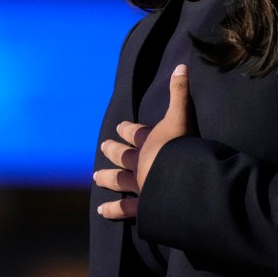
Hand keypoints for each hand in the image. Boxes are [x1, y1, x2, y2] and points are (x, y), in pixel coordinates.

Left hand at [94, 64, 193, 219]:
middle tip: (103, 147)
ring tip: (95, 177)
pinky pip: (124, 208)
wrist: (178, 179)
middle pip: (123, 155)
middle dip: (113, 150)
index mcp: (148, 141)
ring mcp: (138, 184)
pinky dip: (113, 210)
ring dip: (107, 177)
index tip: (119, 127)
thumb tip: (181, 65)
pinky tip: (101, 211)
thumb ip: (180, 92)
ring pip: (118, 180)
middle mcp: (139, 161)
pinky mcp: (141, 205)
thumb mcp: (182, 116)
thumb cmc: (181, 146)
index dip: (127, 130)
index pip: (135, 133)